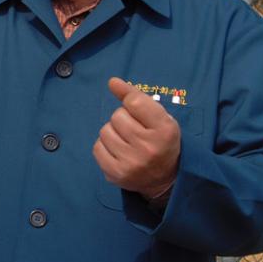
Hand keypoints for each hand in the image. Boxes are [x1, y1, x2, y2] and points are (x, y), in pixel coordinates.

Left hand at [93, 77, 179, 196]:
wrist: (164, 179)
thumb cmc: (160, 141)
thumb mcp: (159, 117)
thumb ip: (137, 97)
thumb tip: (112, 82)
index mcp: (165, 130)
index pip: (135, 102)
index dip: (128, 98)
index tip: (129, 101)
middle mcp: (149, 147)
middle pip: (117, 116)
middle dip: (123, 119)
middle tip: (135, 130)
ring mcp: (131, 163)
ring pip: (105, 131)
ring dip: (112, 132)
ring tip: (127, 141)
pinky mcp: (115, 173)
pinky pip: (97, 147)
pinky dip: (105, 146)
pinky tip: (118, 152)